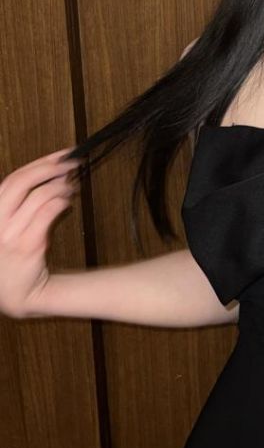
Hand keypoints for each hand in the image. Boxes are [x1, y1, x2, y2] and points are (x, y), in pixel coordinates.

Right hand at [0, 148, 80, 318]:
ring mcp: (9, 235)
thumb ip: (21, 200)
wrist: (15, 293)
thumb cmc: (12, 255)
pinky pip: (46, 214)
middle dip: (50, 168)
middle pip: (21, 182)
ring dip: (60, 187)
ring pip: (38, 196)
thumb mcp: (7, 225)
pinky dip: (60, 202)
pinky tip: (67, 202)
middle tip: (71, 163)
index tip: (61, 154)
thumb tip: (53, 171)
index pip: (12, 179)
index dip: (39, 163)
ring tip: (70, 188)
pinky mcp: (27, 246)